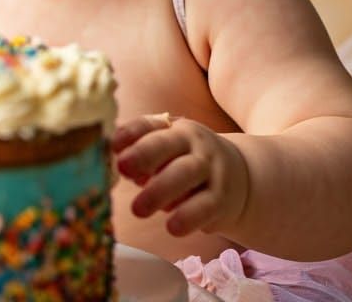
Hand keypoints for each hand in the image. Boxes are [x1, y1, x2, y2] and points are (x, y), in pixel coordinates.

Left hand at [113, 113, 248, 237]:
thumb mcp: (170, 150)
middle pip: (168, 145)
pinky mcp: (221, 198)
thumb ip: (141, 152)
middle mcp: (194, 144)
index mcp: (175, 129)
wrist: (241, 176)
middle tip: (122, 168)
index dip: (131, 133)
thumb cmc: (189, 162)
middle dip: (144, 155)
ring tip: (137, 209)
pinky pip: (204, 206)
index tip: (113, 145)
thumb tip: (110, 160)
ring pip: (185, 174)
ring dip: (160, 190)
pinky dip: (188, 216)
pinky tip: (172, 226)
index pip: (150, 125)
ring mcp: (210, 170)